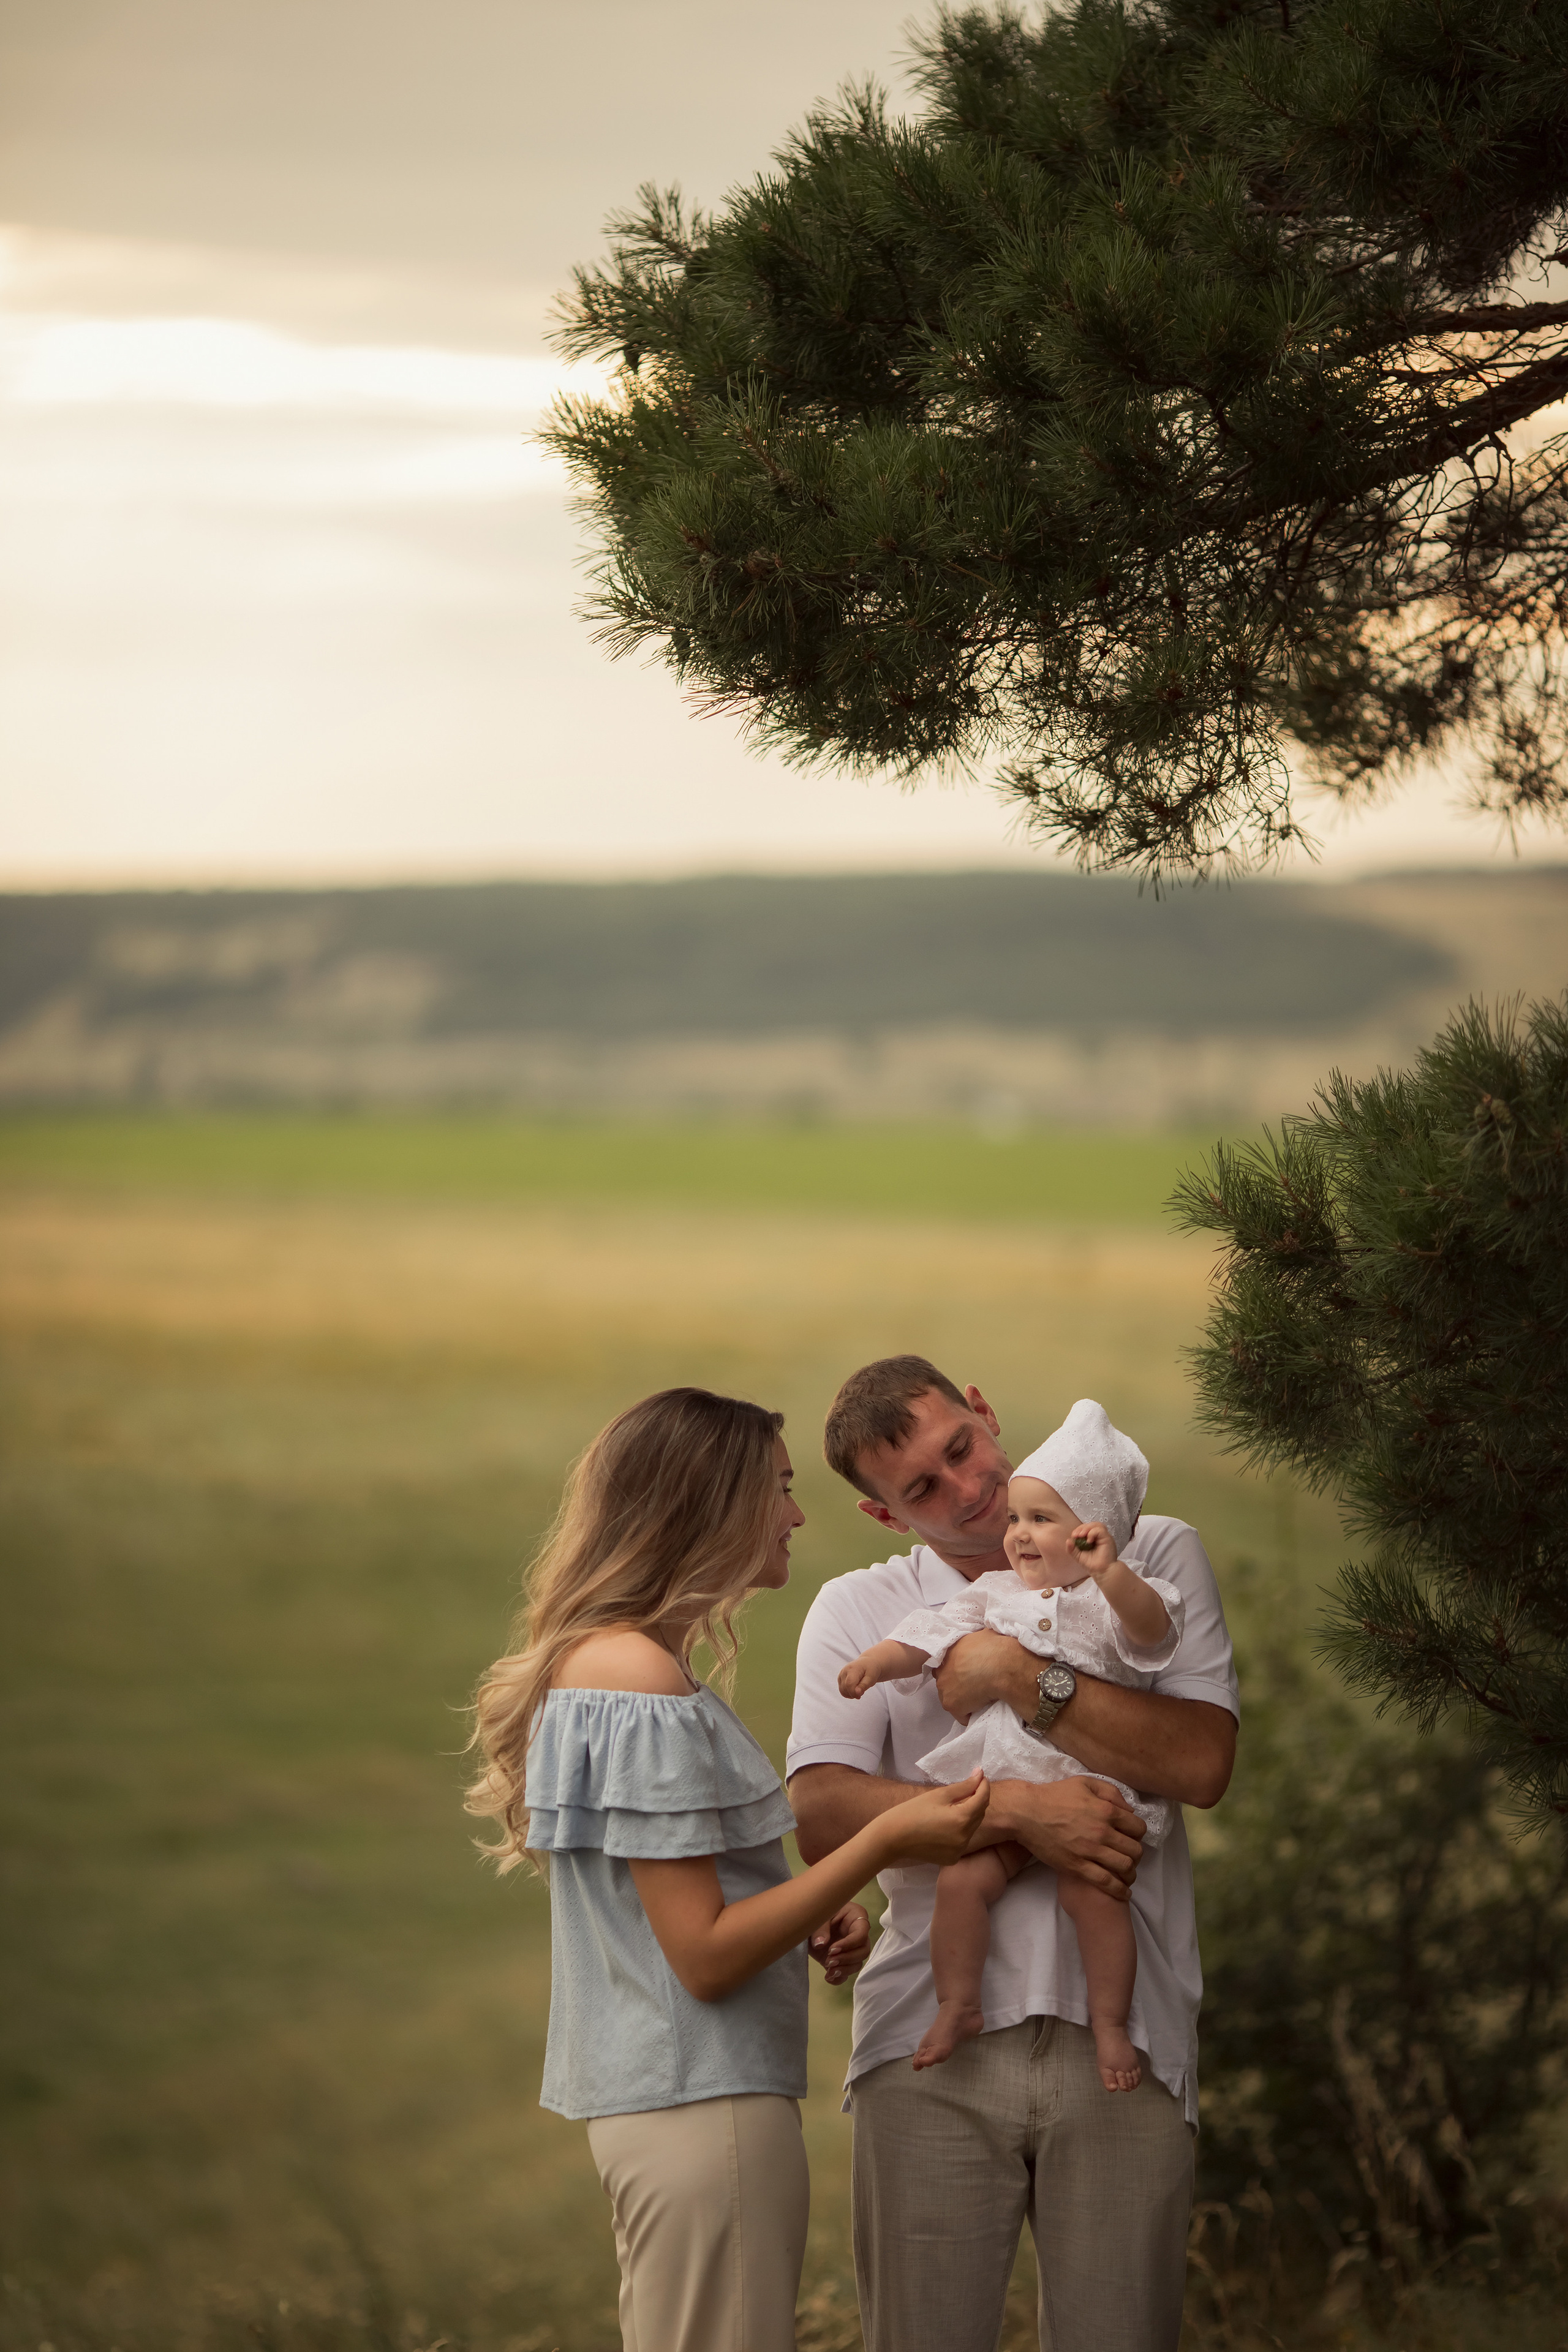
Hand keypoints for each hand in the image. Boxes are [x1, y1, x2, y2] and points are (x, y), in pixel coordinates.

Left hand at [807, 1902, 870, 1984]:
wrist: (807, 1921)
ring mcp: (851, 1948)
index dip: (848, 1944)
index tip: (831, 1950)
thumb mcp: (818, 1916)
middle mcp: (857, 1933)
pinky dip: (839, 1978)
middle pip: (863, 1951)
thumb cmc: (817, 1912)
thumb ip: (820, 1929)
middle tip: (829, 1961)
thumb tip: (820, 1944)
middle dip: (847, 1959)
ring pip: (858, 1963)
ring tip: (828, 1971)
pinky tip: (828, 1977)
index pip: (861, 1934)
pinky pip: (848, 1972)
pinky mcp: (843, 1959)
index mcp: (855, 1916)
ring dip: (844, 1969)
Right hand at [837, 1656, 876, 1699]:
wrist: (869, 1663)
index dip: (854, 1693)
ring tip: (859, 1689)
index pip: (849, 1684)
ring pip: (842, 1690)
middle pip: (845, 1688)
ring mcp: (841, 1674)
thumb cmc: (871, 1670)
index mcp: (853, 1669)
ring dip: (850, 1694)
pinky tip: (855, 1690)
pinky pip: (842, 1690)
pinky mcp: (840, 1678)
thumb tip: (857, 1693)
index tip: (860, 1696)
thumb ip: (863, 1686)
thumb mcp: (871, 1678)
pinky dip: (848, 1693)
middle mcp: (845, 1670)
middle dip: (853, 1694)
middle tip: (862, 1691)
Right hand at [879, 1770, 989, 1865]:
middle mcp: (964, 1838)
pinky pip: (963, 1841)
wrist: (893, 1838)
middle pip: (980, 1814)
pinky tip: (947, 1824)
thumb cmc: (913, 1811)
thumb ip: (963, 1786)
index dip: (983, 1785)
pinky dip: (961, 1831)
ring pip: (972, 1828)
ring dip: (970, 1815)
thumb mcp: (938, 1795)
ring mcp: (959, 1851)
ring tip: (955, 1806)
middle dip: (977, 1799)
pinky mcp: (952, 1859)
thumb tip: (980, 1775)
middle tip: (968, 1787)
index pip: (982, 1799)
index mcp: (962, 1819)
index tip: (980, 1775)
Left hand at [931, 1628, 1034, 1724]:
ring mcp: (944, 1687)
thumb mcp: (986, 1635)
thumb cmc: (997, 1648)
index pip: (947, 1662)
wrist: (1001, 1666)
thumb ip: (977, 1641)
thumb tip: (984, 1640)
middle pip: (947, 1680)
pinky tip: (983, 1708)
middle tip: (976, 1685)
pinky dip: (971, 1714)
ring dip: (964, 1699)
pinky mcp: (951, 1705)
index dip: (958, 1669)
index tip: (970, 1672)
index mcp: (950, 1650)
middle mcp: (941, 1668)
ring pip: (953, 1697)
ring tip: (981, 1698)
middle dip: (959, 1684)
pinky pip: (962, 1715)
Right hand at [988, 1775, 1145, 1899]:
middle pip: (1135, 1850)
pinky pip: (1106, 1882)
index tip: (1131, 1837)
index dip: (1138, 1834)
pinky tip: (1123, 1891)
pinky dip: (1119, 1890)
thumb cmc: (1054, 1795)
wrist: (1026, 1813)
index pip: (1138, 1828)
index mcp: (1106, 1810)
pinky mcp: (1077, 1866)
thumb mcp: (1084, 1783)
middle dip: (1136, 1854)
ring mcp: (1090, 1851)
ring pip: (1124, 1867)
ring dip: (1130, 1873)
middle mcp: (1102, 1832)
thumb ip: (1110, 1792)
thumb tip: (1128, 1810)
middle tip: (1129, 1855)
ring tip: (1127, 1874)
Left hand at [1071, 1520, 1118, 1576]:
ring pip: (1097, 1525)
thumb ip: (1072, 1549)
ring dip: (1087, 1528)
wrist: (1101, 1572)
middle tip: (1076, 1535)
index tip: (1073, 1536)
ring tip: (1081, 1535)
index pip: (1087, 1528)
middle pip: (1092, 1524)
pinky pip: (1100, 1530)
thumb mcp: (1078, 1556)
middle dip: (1082, 1528)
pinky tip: (1089, 1541)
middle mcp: (1100, 1537)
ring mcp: (1104, 1537)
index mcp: (1094, 1539)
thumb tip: (1068, 1540)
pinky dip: (1092, 1533)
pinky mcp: (1108, 1539)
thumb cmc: (1092, 1565)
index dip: (1079, 1529)